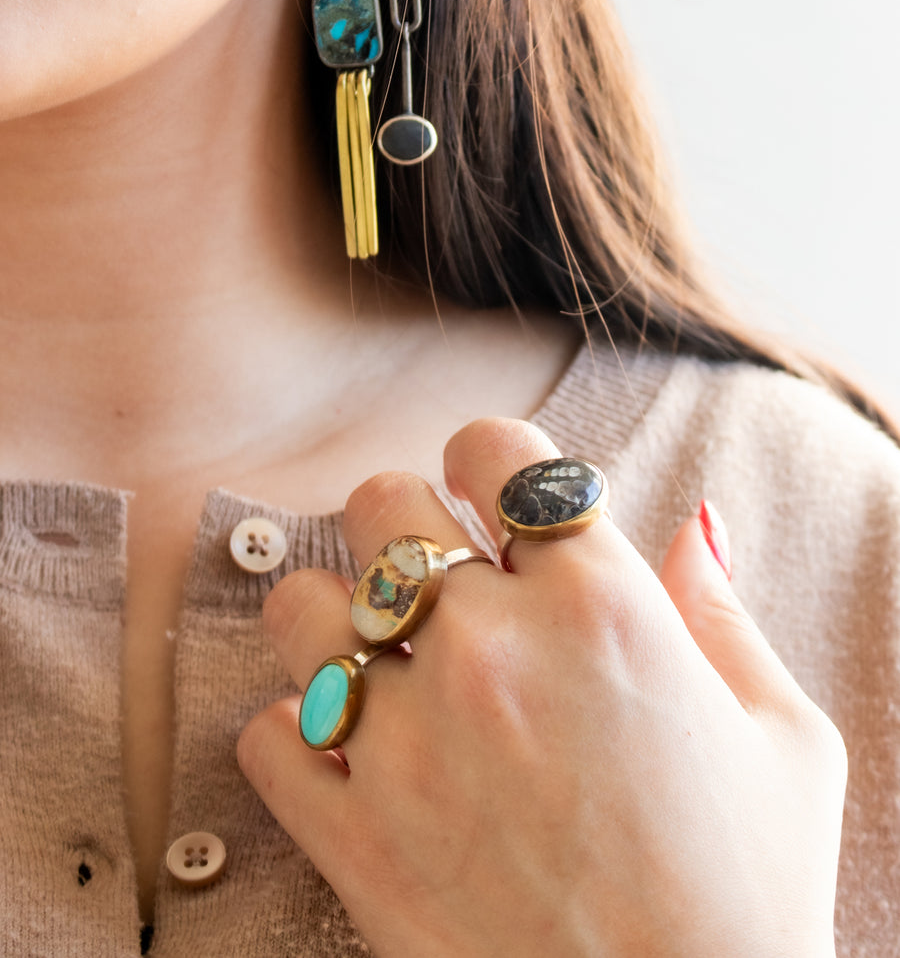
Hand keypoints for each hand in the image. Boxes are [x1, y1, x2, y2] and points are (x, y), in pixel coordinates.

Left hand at [238, 418, 846, 956]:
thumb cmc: (749, 896)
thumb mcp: (784, 739)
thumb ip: (724, 613)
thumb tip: (694, 524)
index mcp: (601, 606)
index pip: (498, 450)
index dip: (487, 458)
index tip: (486, 492)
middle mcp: (493, 650)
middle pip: (381, 503)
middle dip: (402, 523)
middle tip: (428, 574)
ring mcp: (410, 740)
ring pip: (300, 606)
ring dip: (331, 621)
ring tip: (373, 658)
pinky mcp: (352, 836)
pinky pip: (268, 736)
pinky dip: (295, 737)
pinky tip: (344, 756)